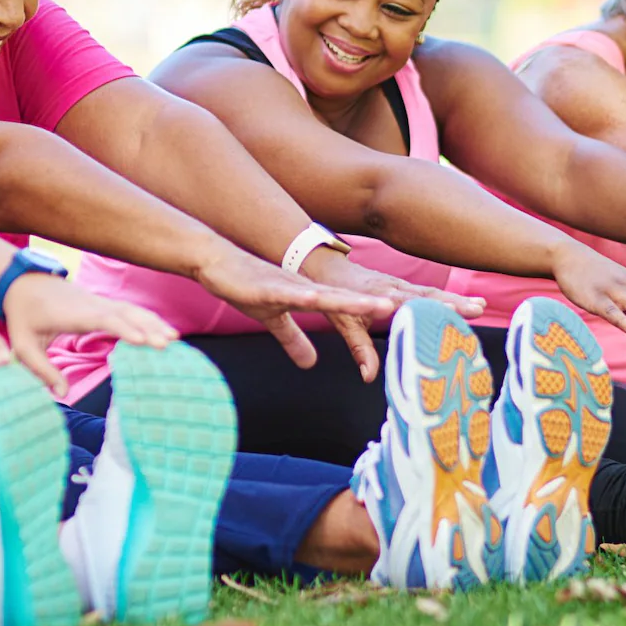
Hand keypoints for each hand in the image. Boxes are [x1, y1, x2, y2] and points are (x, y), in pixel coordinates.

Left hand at [0, 274, 177, 393]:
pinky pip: (130, 311)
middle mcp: (91, 305)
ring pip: (131, 310)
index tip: (141, 340)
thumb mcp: (23, 346)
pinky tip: (164, 331)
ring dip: (152, 323)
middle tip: (168, 344)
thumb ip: (41, 370)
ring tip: (174, 340)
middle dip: (147, 327)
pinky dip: (148, 319)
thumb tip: (61, 394)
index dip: (122, 328)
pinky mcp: (103, 304)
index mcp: (73, 314)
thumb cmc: (24, 316)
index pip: (102, 320)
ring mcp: (99, 302)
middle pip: (125, 314)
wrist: (23, 284)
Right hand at [190, 244, 394, 376]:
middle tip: (409, 311)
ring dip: (354, 302)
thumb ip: (293, 340)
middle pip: (346, 300)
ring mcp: (287, 288)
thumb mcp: (273, 319)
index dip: (373, 312)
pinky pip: (287, 294)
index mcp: (310, 297)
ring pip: (326, 296)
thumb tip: (311, 364)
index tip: (400, 317)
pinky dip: (304, 297)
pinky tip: (318, 300)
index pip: (347, 307)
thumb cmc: (246, 287)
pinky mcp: (265, 289)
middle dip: (376, 306)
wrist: (216, 260)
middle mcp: (305, 290)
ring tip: (383, 305)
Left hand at [296, 248, 485, 381]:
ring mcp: (400, 284)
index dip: (433, 307)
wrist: (328, 270)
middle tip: (479, 309)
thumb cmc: (336, 298)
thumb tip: (369, 377)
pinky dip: (447, 297)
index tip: (453, 311)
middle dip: (454, 302)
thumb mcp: (345, 325)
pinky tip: (467, 302)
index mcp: (383, 295)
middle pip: (429, 295)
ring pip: (432, 292)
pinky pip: (428, 292)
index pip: (412, 302)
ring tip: (480, 306)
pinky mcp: (402, 286)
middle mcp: (395, 287)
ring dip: (456, 299)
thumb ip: (360, 350)